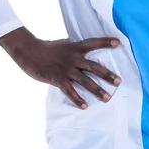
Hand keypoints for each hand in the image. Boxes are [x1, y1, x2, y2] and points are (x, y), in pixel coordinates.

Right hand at [0, 27, 121, 109]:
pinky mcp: (57, 79)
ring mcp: (66, 69)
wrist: (29, 52)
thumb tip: (86, 49)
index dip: (105, 42)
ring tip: (107, 98)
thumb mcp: (64, 44)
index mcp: (75, 47)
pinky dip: (77, 99)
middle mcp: (73, 58)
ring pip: (85, 81)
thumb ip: (76, 48)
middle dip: (107, 74)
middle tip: (119, 82)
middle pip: (93, 66)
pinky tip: (85, 106)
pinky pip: (69, 91)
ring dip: (97, 90)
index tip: (118, 42)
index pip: (93, 43)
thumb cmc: (48, 48)